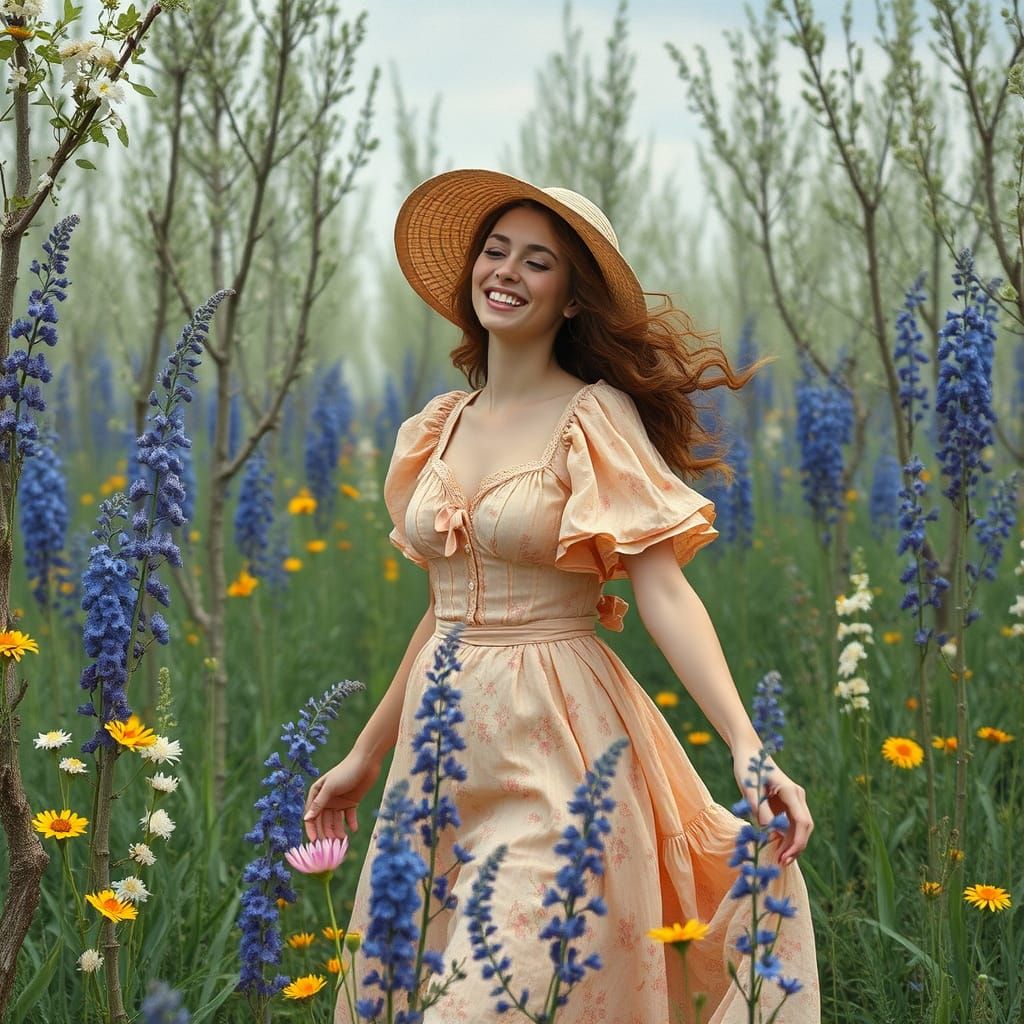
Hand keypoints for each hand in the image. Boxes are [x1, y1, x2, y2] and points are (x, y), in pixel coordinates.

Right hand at [303, 750, 380, 841]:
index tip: (316, 842)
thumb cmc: (346, 771)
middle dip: (326, 832)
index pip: (311, 815)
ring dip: (338, 830)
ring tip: (343, 839)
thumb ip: (319, 804)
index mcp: (317, 793)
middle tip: (331, 844)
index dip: (312, 829)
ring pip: (335, 821)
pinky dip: (351, 823)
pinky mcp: (351, 802)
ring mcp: (339, 801)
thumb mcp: (330, 787)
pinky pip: (349, 816)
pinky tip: (354, 829)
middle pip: (323, 821)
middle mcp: (326, 799)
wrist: (367, 761)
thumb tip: (306, 819)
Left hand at [732, 746, 812, 866]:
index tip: (786, 856)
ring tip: (780, 860)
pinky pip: (792, 825)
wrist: (750, 754)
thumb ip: (759, 808)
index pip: (802, 822)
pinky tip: (779, 849)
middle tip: (782, 862)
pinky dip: (788, 838)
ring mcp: (795, 801)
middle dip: (796, 847)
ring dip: (792, 845)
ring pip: (800, 828)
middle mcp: (797, 796)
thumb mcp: (750, 788)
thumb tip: (769, 829)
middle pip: (805, 827)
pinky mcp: (789, 804)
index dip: (797, 842)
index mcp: (791, 792)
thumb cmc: (749, 768)